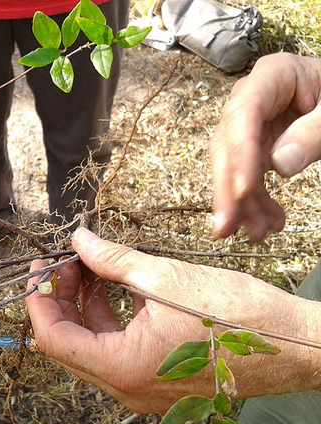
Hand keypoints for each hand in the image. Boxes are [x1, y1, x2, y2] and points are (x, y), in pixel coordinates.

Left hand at [26, 228, 317, 412]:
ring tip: (92, 266)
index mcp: (122, 369)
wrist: (296, 346)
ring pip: (93, 346)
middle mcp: (127, 388)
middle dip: (61, 299)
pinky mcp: (158, 380)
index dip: (39, 299)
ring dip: (85, 306)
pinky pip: (118, 350)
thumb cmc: (238, 315)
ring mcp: (143, 388)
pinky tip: (116, 286)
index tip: (41, 266)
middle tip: (66, 261)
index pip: (54, 338)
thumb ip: (113, 260)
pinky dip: (110, 318)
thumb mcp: (165, 277)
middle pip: (70, 344)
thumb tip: (79, 241)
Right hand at [210, 53, 320, 241]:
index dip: (240, 153)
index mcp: (273, 75)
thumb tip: (281, 165)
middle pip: (228, 145)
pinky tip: (268, 223)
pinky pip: (249, 177)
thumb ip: (315, 131)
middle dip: (227, 189)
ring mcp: (253, 125)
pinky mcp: (259, 146)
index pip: (244, 114)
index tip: (242, 190)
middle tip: (226, 226)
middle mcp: (253, 99)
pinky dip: (256, 203)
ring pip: (233, 167)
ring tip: (256, 234)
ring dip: (241, 204)